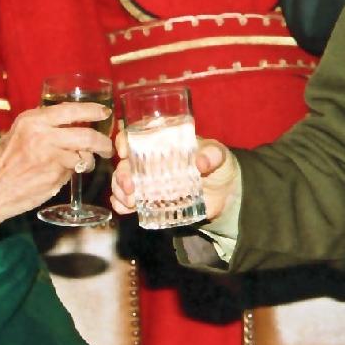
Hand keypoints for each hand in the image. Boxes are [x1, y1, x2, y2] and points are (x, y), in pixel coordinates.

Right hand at [0, 102, 113, 225]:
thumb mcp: (14, 136)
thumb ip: (38, 129)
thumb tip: (63, 126)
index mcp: (32, 120)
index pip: (71, 110)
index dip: (92, 110)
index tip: (104, 112)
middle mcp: (42, 133)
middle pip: (86, 133)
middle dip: (102, 141)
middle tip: (107, 146)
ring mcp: (50, 155)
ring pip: (84, 154)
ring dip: (90, 160)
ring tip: (88, 163)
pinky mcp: (54, 174)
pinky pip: (73, 169)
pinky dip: (75, 172)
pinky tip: (67, 175)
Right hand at [110, 134, 237, 220]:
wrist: (225, 193)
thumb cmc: (218, 164)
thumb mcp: (218, 154)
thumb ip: (212, 155)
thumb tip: (200, 162)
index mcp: (162, 142)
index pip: (136, 135)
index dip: (125, 140)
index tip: (124, 151)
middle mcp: (149, 161)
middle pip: (125, 163)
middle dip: (122, 174)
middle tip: (130, 187)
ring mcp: (147, 181)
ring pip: (122, 182)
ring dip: (119, 191)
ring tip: (130, 202)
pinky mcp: (150, 200)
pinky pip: (127, 202)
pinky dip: (121, 205)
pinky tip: (125, 209)